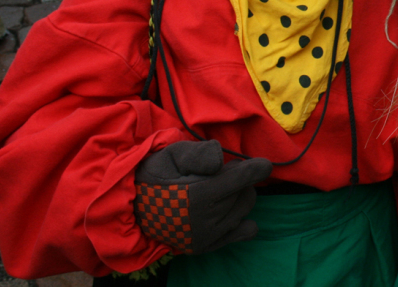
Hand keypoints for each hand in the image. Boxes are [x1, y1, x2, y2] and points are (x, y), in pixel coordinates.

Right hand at [134, 140, 272, 254]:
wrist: (133, 207)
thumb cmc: (156, 175)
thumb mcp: (172, 155)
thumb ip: (197, 153)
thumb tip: (219, 161)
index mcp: (199, 195)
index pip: (242, 178)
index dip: (257, 168)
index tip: (264, 164)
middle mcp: (207, 219)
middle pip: (246, 191)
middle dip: (239, 177)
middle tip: (220, 173)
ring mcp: (208, 235)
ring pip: (245, 208)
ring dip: (238, 195)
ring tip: (218, 189)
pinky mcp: (207, 245)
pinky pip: (243, 232)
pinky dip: (243, 220)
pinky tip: (229, 210)